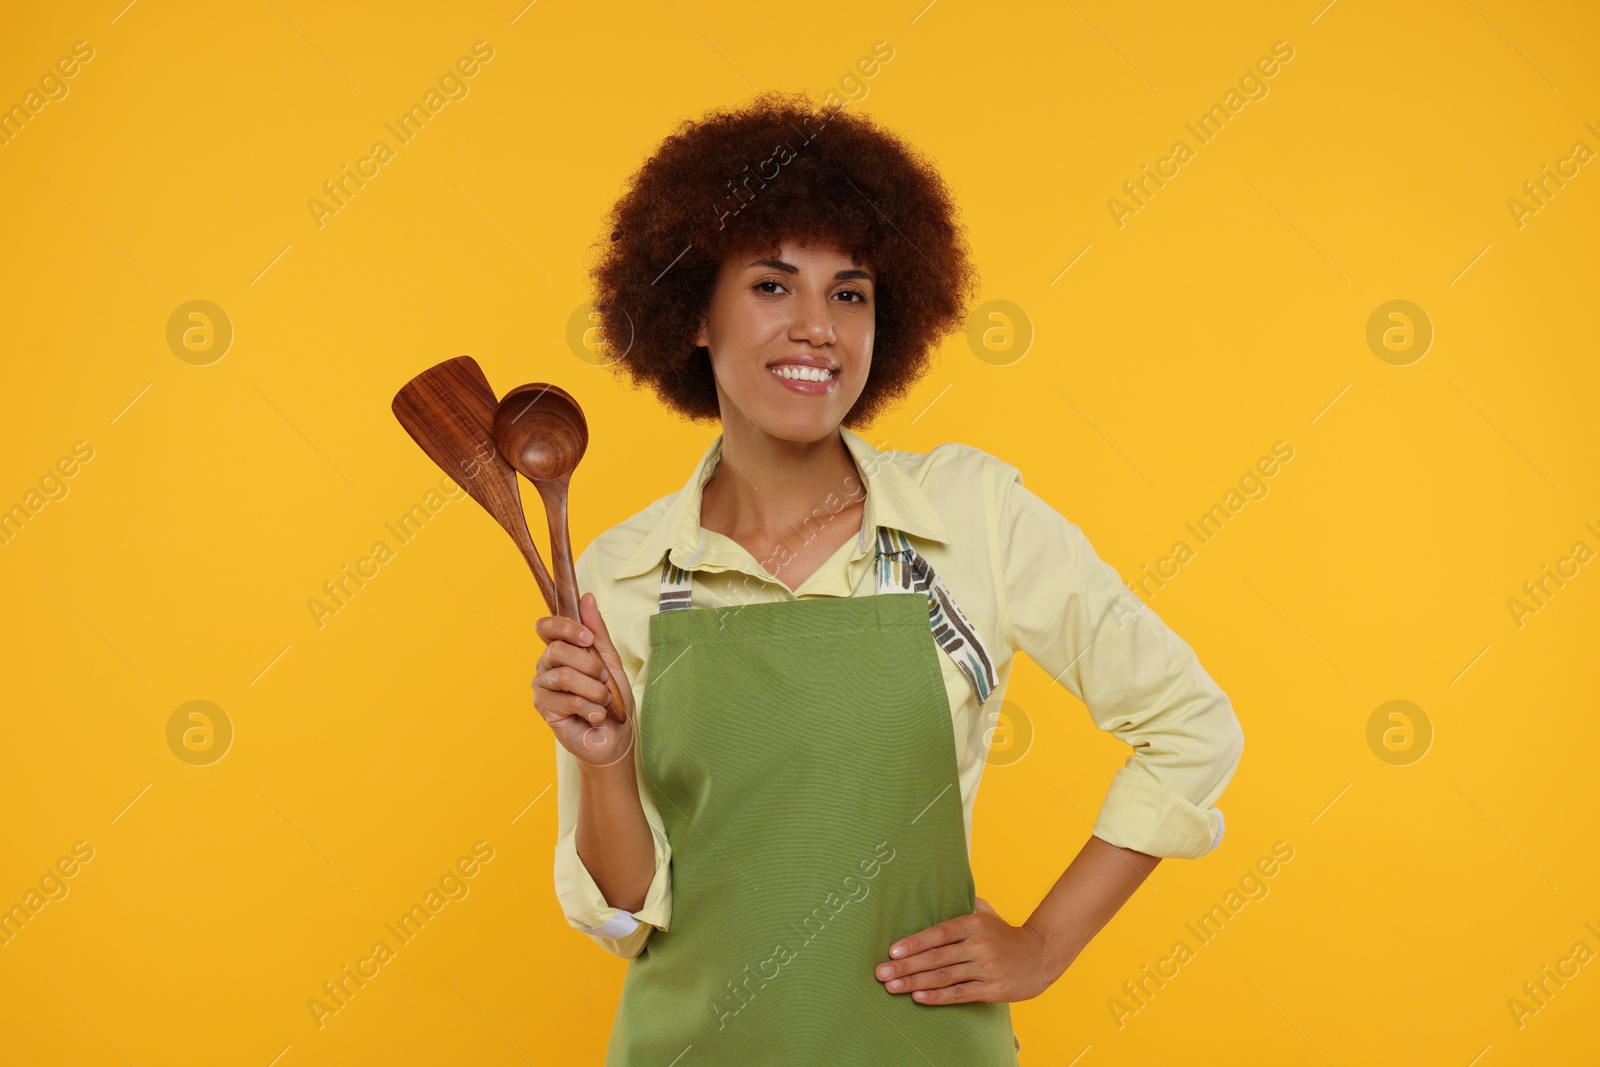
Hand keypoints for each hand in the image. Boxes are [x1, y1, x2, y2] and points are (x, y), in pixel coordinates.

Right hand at [533, 592, 635, 768]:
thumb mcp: (610, 661)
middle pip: (558, 650)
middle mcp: (546, 665)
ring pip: (565, 676)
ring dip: (595, 690)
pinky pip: (569, 700)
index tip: (587, 638)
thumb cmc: (611, 700)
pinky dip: (592, 708)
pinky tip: (595, 716)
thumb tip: (586, 597)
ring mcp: (542, 687)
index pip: (546, 626)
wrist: (615, 736)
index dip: (564, 626)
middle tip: (604, 680)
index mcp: (560, 650)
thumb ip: (597, 631)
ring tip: (603, 701)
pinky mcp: (544, 708)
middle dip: (590, 666)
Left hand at [873, 897, 1057, 1003]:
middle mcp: (979, 946)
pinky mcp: (992, 990)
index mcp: (974, 924)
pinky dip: (938, 997)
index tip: (892, 951)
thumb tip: (936, 888)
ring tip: (892, 987)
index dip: (915, 943)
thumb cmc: (1004, 934)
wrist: (1040, 956)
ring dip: (915, 983)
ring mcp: (986, 969)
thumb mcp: (987, 913)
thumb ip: (962, 905)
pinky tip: (918, 997)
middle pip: (936, 957)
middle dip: (905, 966)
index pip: (939, 933)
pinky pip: (960, 994)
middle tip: (881, 973)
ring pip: (944, 977)